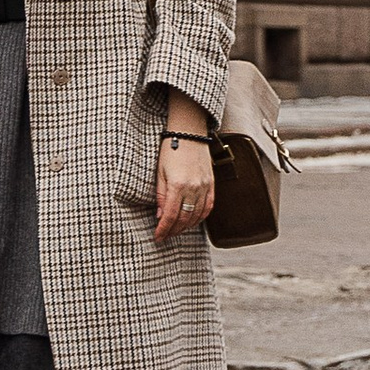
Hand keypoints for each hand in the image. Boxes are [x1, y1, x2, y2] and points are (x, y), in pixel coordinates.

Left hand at [154, 94, 214, 243]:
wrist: (189, 132)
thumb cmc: (170, 149)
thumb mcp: (159, 171)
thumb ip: (160, 195)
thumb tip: (159, 217)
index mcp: (177, 185)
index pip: (170, 215)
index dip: (163, 229)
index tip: (157, 237)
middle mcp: (193, 188)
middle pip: (184, 219)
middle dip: (173, 230)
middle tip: (165, 236)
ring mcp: (204, 187)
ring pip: (197, 216)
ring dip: (186, 227)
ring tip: (176, 230)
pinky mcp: (211, 184)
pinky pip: (208, 207)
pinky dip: (200, 218)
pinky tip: (192, 221)